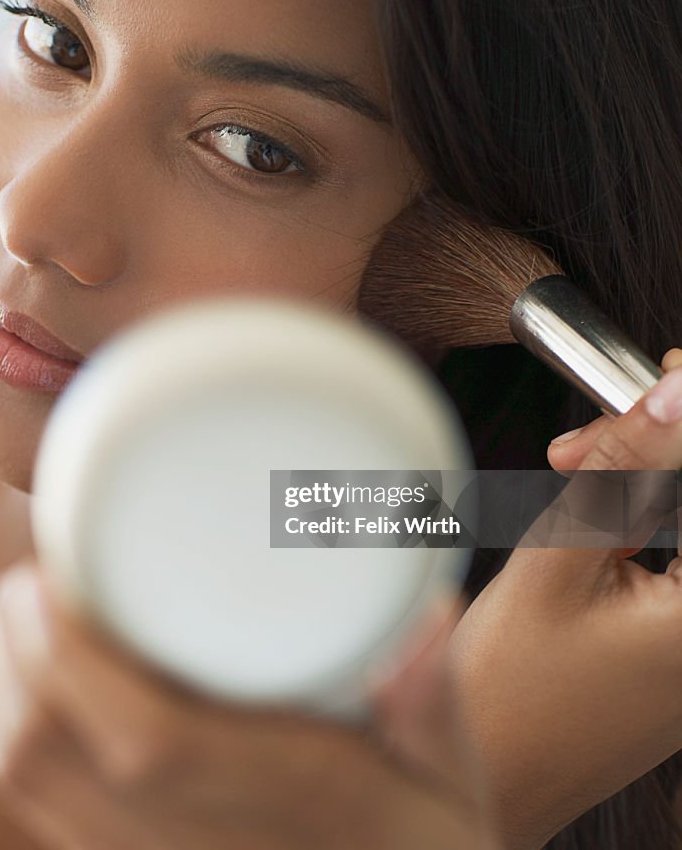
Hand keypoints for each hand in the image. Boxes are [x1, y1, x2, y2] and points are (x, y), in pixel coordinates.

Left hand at [0, 566, 500, 849]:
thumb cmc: (416, 836)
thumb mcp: (446, 774)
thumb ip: (432, 702)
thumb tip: (423, 619)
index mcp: (273, 805)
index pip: (145, 740)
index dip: (69, 656)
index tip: (43, 576)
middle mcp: (187, 848)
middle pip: (46, 755)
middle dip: (9, 653)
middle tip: (24, 576)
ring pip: (21, 781)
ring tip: (11, 614)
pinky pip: (28, 806)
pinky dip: (0, 730)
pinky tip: (14, 681)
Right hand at [448, 349, 681, 849]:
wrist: (487, 773)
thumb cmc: (513, 690)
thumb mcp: (561, 556)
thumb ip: (628, 470)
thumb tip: (674, 394)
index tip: (661, 377)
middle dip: (660, 446)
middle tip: (601, 423)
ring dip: (648, 478)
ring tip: (577, 462)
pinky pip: (680, 558)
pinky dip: (646, 518)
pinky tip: (599, 505)